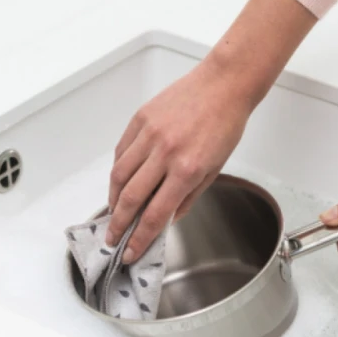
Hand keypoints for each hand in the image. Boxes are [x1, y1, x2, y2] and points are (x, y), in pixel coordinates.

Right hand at [105, 0, 318, 263]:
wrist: (224, 85)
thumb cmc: (225, 124)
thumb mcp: (214, 169)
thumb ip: (188, 196)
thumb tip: (167, 217)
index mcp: (187, 169)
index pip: (155, 214)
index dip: (140, 238)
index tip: (131, 251)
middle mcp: (165, 153)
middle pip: (130, 198)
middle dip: (118, 224)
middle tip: (112, 238)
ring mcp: (149, 134)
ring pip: (118, 175)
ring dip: (113, 199)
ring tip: (113, 213)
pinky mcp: (140, 119)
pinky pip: (121, 151)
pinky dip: (117, 171)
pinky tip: (119, 182)